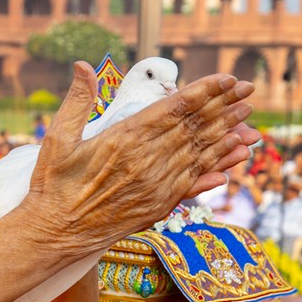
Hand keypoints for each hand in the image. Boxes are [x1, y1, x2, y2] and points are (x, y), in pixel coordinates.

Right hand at [20, 61, 254, 258]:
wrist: (55, 235)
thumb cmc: (52, 186)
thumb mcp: (57, 139)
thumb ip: (76, 101)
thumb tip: (83, 66)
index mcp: (123, 140)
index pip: (174, 109)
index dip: (203, 92)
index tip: (225, 79)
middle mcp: (146, 162)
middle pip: (195, 128)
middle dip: (224, 106)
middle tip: (248, 89)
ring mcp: (156, 185)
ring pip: (200, 153)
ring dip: (227, 131)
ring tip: (249, 115)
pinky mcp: (159, 205)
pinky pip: (197, 180)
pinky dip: (219, 166)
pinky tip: (236, 154)